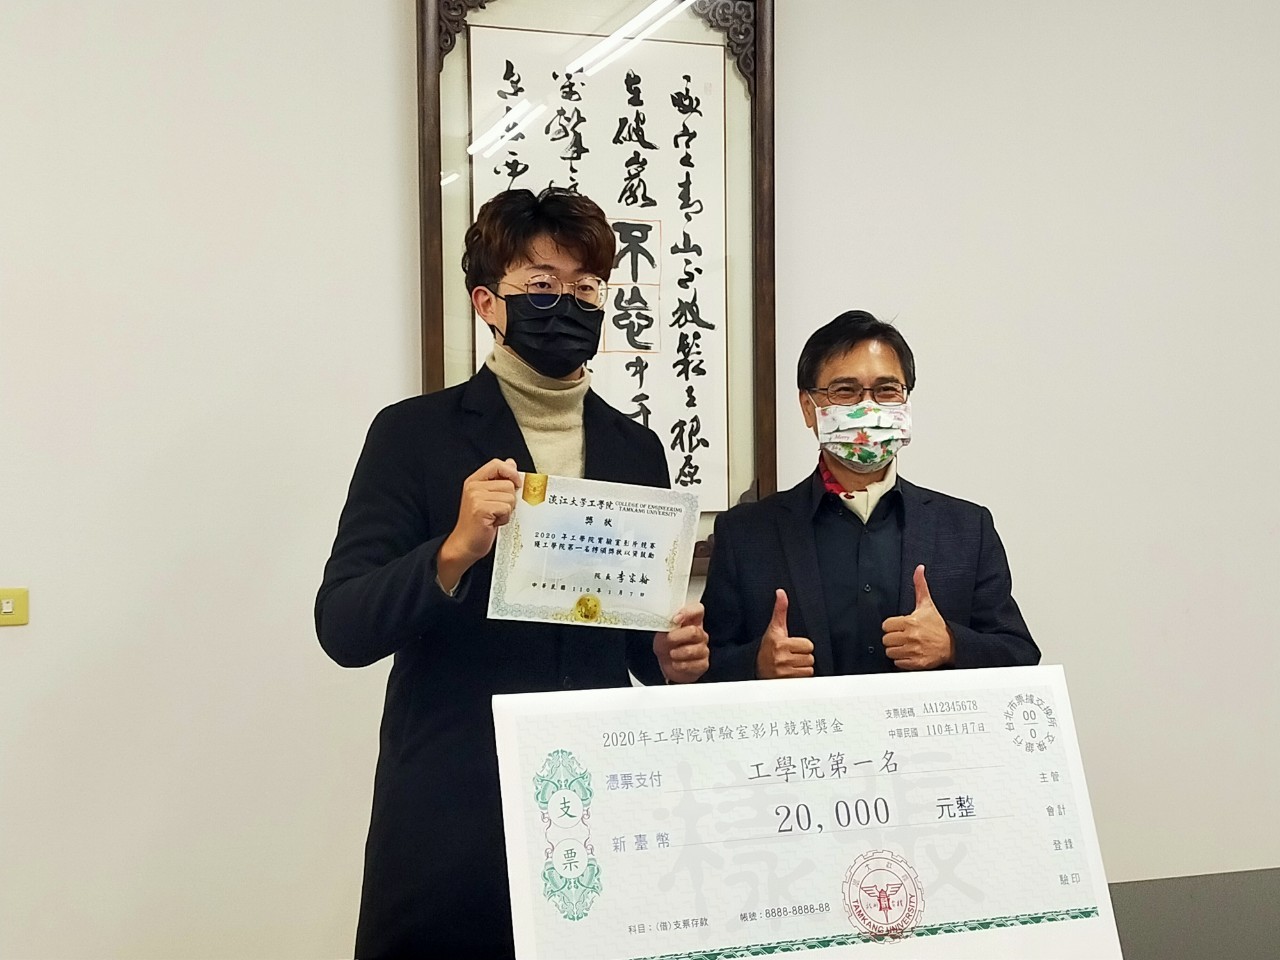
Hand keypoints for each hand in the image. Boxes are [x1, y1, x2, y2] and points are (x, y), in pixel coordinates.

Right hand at [437, 458, 520, 590]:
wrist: (465, 545)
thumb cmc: (478, 524)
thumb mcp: (489, 498)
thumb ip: (499, 479)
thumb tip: (511, 463)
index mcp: (475, 481)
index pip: (497, 464)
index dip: (511, 472)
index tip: (516, 484)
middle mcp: (473, 487)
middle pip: (509, 483)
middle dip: (510, 499)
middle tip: (497, 511)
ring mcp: (476, 497)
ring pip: (510, 497)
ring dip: (507, 510)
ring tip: (495, 517)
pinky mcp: (481, 509)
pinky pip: (506, 508)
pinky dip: (504, 518)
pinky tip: (494, 523)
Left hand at [654, 603, 708, 683]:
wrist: (667, 665)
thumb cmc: (666, 645)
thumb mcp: (662, 632)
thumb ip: (667, 624)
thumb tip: (671, 621)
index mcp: (692, 621)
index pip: (698, 609)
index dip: (688, 612)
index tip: (675, 619)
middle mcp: (700, 633)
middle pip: (694, 632)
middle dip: (676, 637)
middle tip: (668, 640)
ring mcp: (704, 649)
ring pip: (692, 650)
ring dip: (677, 653)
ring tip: (671, 654)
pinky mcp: (703, 664)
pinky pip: (692, 665)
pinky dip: (680, 665)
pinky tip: (676, 663)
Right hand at [756, 589, 813, 678]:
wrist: (754, 666)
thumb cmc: (767, 646)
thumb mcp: (774, 628)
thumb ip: (780, 610)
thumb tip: (781, 592)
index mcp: (780, 642)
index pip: (808, 645)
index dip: (802, 645)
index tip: (791, 646)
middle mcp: (781, 657)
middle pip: (810, 657)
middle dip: (802, 657)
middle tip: (791, 656)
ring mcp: (783, 671)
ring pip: (809, 669)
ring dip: (802, 667)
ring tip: (790, 664)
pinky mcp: (785, 682)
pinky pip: (804, 678)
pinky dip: (800, 677)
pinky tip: (790, 673)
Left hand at [881, 565, 953, 669]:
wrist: (952, 644)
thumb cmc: (937, 625)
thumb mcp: (927, 604)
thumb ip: (920, 586)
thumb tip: (919, 569)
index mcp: (910, 622)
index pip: (886, 625)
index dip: (891, 626)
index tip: (899, 626)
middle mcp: (911, 637)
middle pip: (886, 640)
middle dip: (892, 638)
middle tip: (902, 636)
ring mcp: (914, 651)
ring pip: (890, 652)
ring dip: (896, 650)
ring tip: (905, 645)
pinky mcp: (917, 663)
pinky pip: (898, 663)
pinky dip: (902, 660)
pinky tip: (909, 653)